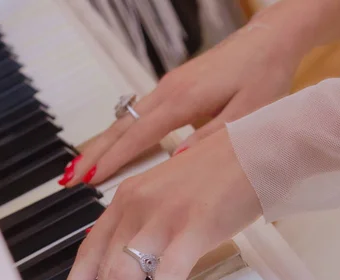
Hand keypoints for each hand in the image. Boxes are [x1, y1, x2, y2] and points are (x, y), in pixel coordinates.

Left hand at [55, 128, 261, 279]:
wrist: (255, 148)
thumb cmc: (220, 169)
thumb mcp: (169, 190)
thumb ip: (146, 218)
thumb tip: (135, 252)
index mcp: (130, 196)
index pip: (89, 247)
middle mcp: (138, 204)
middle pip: (101, 267)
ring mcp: (164, 216)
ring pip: (123, 274)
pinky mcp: (194, 228)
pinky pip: (167, 275)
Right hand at [58, 17, 300, 186]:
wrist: (269, 40)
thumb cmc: (263, 75)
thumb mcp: (247, 114)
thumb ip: (211, 139)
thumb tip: (177, 164)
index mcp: (184, 98)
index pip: (139, 134)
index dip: (113, 159)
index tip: (90, 179)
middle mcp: (168, 90)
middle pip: (122, 125)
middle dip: (95, 152)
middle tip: (70, 177)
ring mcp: (168, 86)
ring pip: (127, 118)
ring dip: (104, 143)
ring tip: (82, 166)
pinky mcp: (174, 86)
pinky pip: (139, 113)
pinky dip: (121, 132)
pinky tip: (114, 145)